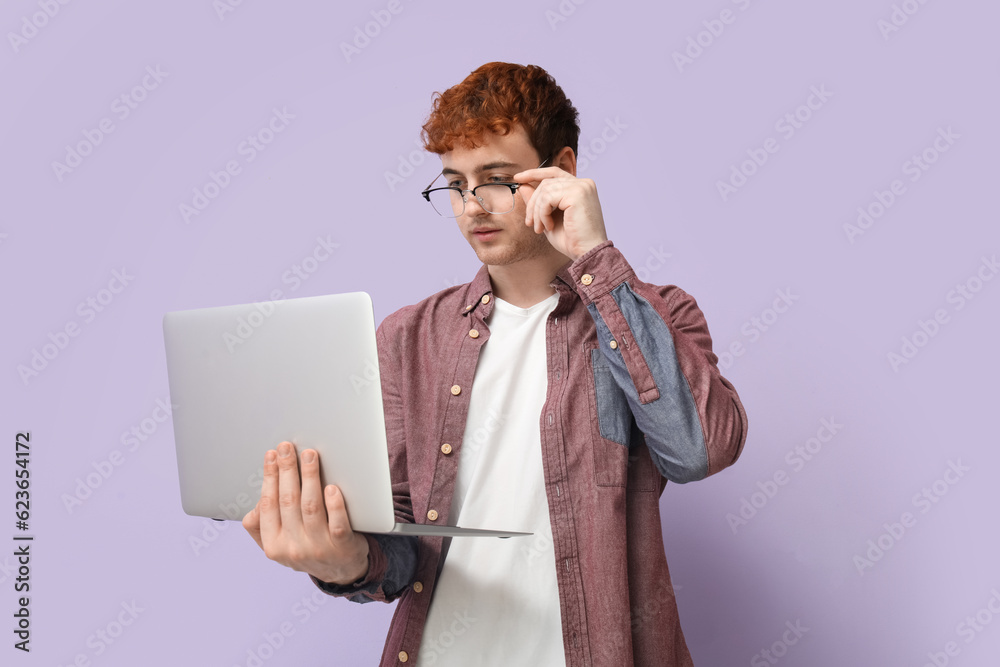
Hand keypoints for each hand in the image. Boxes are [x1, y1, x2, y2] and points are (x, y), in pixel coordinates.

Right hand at [243, 441, 369, 584]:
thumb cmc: (308, 548)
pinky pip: (337, 524)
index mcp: (274, 545)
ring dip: (309, 477)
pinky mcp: (343, 547)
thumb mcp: (279, 543)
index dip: (269, 477)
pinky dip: (334, 504)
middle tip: (288, 447)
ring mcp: (319, 548)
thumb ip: (262, 526)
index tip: (272, 455)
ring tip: (309, 455)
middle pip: (288, 501)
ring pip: (311, 507)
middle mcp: (294, 548)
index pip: (268, 504)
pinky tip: (332, 487)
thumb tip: (256, 505)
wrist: (341, 572)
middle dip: (287, 470)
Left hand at [513, 165, 607, 260]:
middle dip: (533, 203)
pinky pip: (547, 198)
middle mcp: (583, 183)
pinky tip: (548, 226)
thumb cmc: (572, 240)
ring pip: (545, 190)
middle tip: (530, 223)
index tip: (517, 178)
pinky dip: (542, 214)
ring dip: (537, 211)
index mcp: (580, 187)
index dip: (534, 173)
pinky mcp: (577, 194)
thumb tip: (522, 186)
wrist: (587, 253)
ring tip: (540, 228)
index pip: (554, 173)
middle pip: (546, 182)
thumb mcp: (549, 218)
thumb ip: (538, 201)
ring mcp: (581, 187)